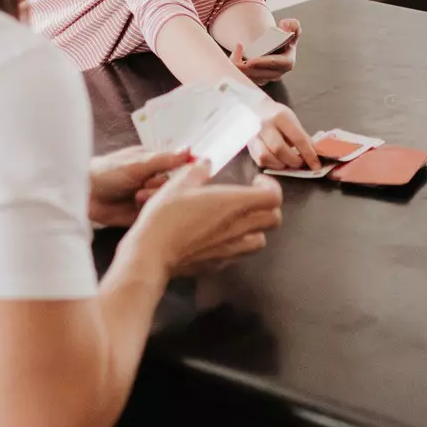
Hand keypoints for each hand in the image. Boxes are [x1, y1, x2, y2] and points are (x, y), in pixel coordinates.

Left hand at [87, 146, 193, 227]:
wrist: (84, 195)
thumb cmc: (107, 172)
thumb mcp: (137, 164)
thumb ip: (163, 159)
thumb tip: (189, 150)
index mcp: (156, 163)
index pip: (181, 167)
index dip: (185, 171)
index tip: (189, 175)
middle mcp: (156, 180)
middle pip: (175, 186)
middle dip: (161, 187)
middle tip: (145, 186)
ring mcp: (150, 197)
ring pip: (167, 201)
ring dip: (153, 198)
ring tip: (137, 196)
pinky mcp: (144, 214)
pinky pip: (156, 215)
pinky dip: (149, 211)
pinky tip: (136, 206)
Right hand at [126, 163, 284, 277]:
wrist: (151, 253)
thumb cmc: (165, 216)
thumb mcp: (178, 184)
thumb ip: (197, 171)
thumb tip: (206, 163)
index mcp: (233, 203)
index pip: (273, 197)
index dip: (271, 186)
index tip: (257, 181)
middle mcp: (237, 227)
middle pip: (274, 220)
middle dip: (269, 207)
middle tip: (252, 199)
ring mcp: (230, 248)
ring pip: (261, 241)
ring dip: (256, 228)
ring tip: (239, 219)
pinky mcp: (218, 264)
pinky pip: (238, 254)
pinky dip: (237, 244)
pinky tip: (220, 237)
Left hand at [231, 18, 299, 84]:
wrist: (275, 45)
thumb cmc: (283, 37)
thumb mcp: (291, 28)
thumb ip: (293, 25)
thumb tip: (286, 24)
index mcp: (287, 62)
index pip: (275, 64)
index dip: (263, 62)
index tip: (250, 61)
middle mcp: (278, 73)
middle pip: (260, 74)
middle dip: (246, 68)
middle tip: (234, 59)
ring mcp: (267, 78)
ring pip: (251, 78)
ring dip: (239, 69)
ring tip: (233, 55)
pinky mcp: (257, 80)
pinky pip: (246, 79)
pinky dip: (238, 71)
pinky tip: (233, 59)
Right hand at [248, 103, 320, 171]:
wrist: (254, 108)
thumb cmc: (277, 115)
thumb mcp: (291, 120)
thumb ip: (302, 136)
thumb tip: (315, 153)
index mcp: (281, 116)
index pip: (298, 139)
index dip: (309, 154)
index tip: (316, 165)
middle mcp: (265, 125)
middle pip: (280, 149)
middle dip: (293, 161)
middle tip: (300, 163)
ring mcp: (254, 135)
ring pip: (266, 157)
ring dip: (280, 165)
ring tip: (288, 163)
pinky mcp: (249, 145)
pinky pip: (259, 160)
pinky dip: (271, 164)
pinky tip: (277, 161)